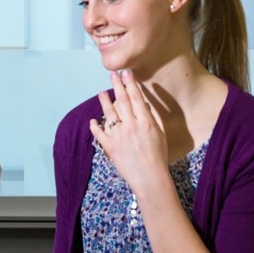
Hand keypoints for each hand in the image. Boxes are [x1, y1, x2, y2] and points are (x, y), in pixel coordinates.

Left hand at [88, 70, 168, 197]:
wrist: (150, 179)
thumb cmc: (158, 158)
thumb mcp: (160, 135)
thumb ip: (152, 119)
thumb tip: (145, 106)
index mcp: (146, 122)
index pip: (136, 98)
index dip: (130, 83)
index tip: (126, 73)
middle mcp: (131, 126)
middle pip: (122, 101)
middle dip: (117, 85)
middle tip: (113, 73)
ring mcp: (119, 136)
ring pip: (109, 114)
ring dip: (104, 101)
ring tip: (101, 92)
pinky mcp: (110, 147)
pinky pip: (99, 133)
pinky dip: (95, 126)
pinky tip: (93, 120)